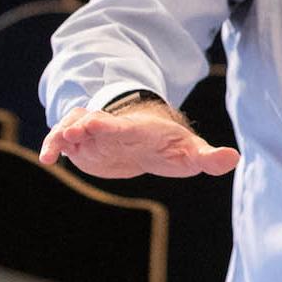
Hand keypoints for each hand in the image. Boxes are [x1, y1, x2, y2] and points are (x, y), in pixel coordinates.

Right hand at [38, 101, 240, 178]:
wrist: (150, 141)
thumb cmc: (170, 144)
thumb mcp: (190, 152)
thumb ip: (209, 157)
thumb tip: (233, 158)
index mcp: (137, 130)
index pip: (120, 126)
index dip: (107, 126)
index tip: (92, 125)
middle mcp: (112, 128)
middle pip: (92, 122)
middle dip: (79, 126)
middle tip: (69, 134)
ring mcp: (94, 135)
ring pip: (73, 128)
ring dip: (62, 135)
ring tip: (51, 152)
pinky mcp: (83, 146)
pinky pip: (64, 142)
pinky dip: (54, 146)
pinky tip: (48, 159)